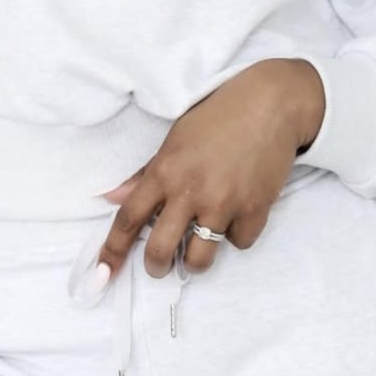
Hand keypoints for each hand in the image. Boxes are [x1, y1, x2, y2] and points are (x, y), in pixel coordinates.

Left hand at [96, 59, 324, 281]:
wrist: (271, 103)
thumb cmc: (218, 115)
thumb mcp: (175, 137)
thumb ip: (146, 173)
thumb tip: (112, 198)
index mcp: (165, 170)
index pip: (129, 218)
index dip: (113, 250)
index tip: (104, 272)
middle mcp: (191, 191)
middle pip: (160, 250)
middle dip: (155, 266)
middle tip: (160, 265)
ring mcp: (224, 203)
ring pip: (199, 259)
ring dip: (195, 260)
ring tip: (198, 245)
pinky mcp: (256, 210)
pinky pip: (239, 243)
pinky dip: (236, 234)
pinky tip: (238, 212)